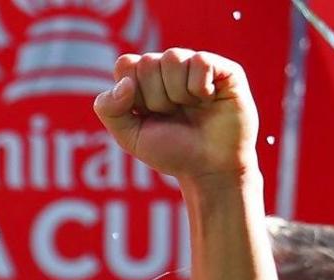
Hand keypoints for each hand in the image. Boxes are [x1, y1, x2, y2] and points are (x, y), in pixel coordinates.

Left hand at [94, 49, 256, 183]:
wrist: (209, 167)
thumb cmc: (170, 151)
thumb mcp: (129, 136)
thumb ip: (109, 109)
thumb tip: (125, 82)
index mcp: (145, 80)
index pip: (125, 64)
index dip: (131, 92)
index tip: (144, 113)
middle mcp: (170, 68)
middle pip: (147, 62)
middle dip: (154, 98)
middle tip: (171, 115)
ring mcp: (196, 66)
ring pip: (173, 57)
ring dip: (176, 93)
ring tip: (189, 108)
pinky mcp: (225, 69)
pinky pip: (201, 61)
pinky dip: (199, 87)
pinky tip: (208, 100)